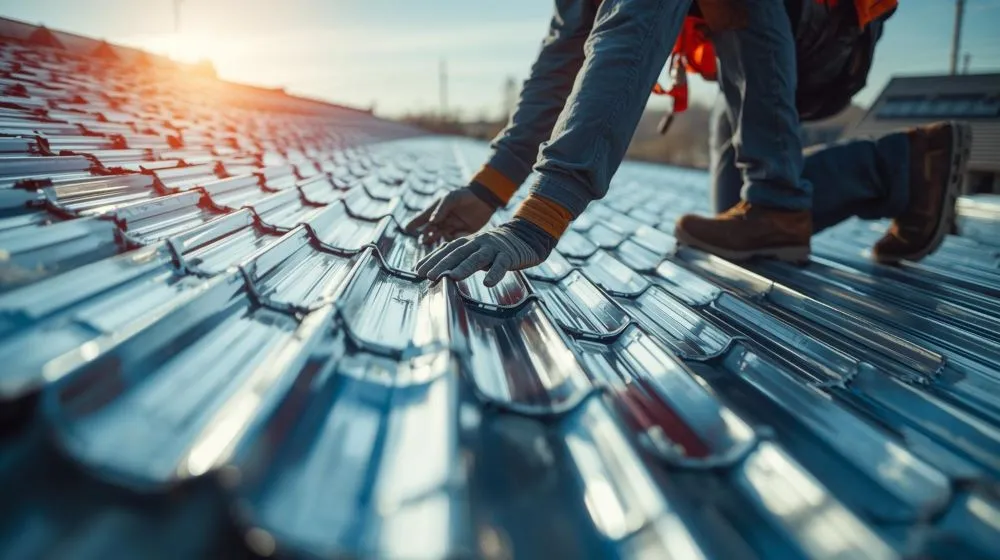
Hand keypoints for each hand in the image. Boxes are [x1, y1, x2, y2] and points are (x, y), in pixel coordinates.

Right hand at [403, 188, 494, 244]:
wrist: (484, 198)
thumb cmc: (465, 195)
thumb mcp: (451, 198)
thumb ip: (441, 209)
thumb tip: (431, 220)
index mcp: (438, 210)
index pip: (423, 218)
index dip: (414, 223)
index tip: (406, 229)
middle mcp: (444, 220)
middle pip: (431, 229)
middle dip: (425, 235)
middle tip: (422, 240)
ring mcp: (453, 227)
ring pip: (442, 236)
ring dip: (436, 239)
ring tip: (431, 241)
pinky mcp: (464, 232)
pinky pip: (456, 239)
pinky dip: (452, 240)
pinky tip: (450, 240)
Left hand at [415, 222, 551, 286]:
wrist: (525, 236)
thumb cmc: (497, 249)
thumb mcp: (477, 252)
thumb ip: (462, 260)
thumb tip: (442, 274)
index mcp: (469, 242)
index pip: (447, 249)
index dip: (432, 258)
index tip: (418, 269)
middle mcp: (478, 243)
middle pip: (458, 253)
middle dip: (442, 264)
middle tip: (428, 275)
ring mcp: (494, 248)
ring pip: (477, 258)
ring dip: (464, 268)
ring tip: (452, 278)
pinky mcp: (509, 256)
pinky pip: (501, 265)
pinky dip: (495, 274)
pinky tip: (488, 283)